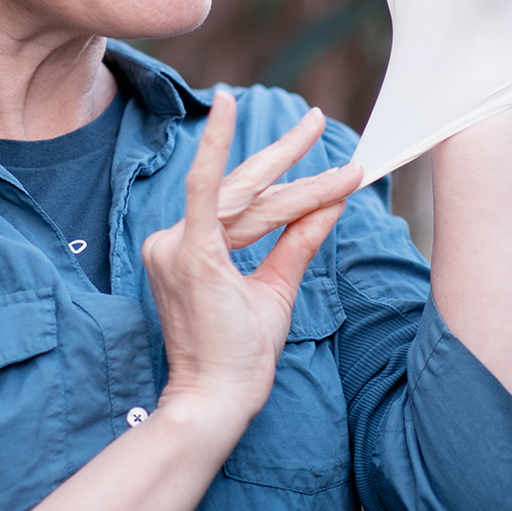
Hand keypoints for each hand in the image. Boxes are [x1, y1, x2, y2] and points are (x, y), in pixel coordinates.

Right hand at [142, 90, 360, 422]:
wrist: (217, 399)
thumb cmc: (241, 355)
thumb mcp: (275, 289)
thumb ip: (296, 243)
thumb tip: (329, 204)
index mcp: (191, 248)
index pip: (246, 207)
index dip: (288, 186)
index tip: (326, 171)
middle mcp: (175, 238)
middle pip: (244, 190)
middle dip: (286, 154)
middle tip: (320, 121)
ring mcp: (176, 243)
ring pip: (248, 199)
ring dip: (298, 181)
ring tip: (337, 157)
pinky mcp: (188, 251)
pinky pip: (207, 190)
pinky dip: (217, 148)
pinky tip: (228, 111)